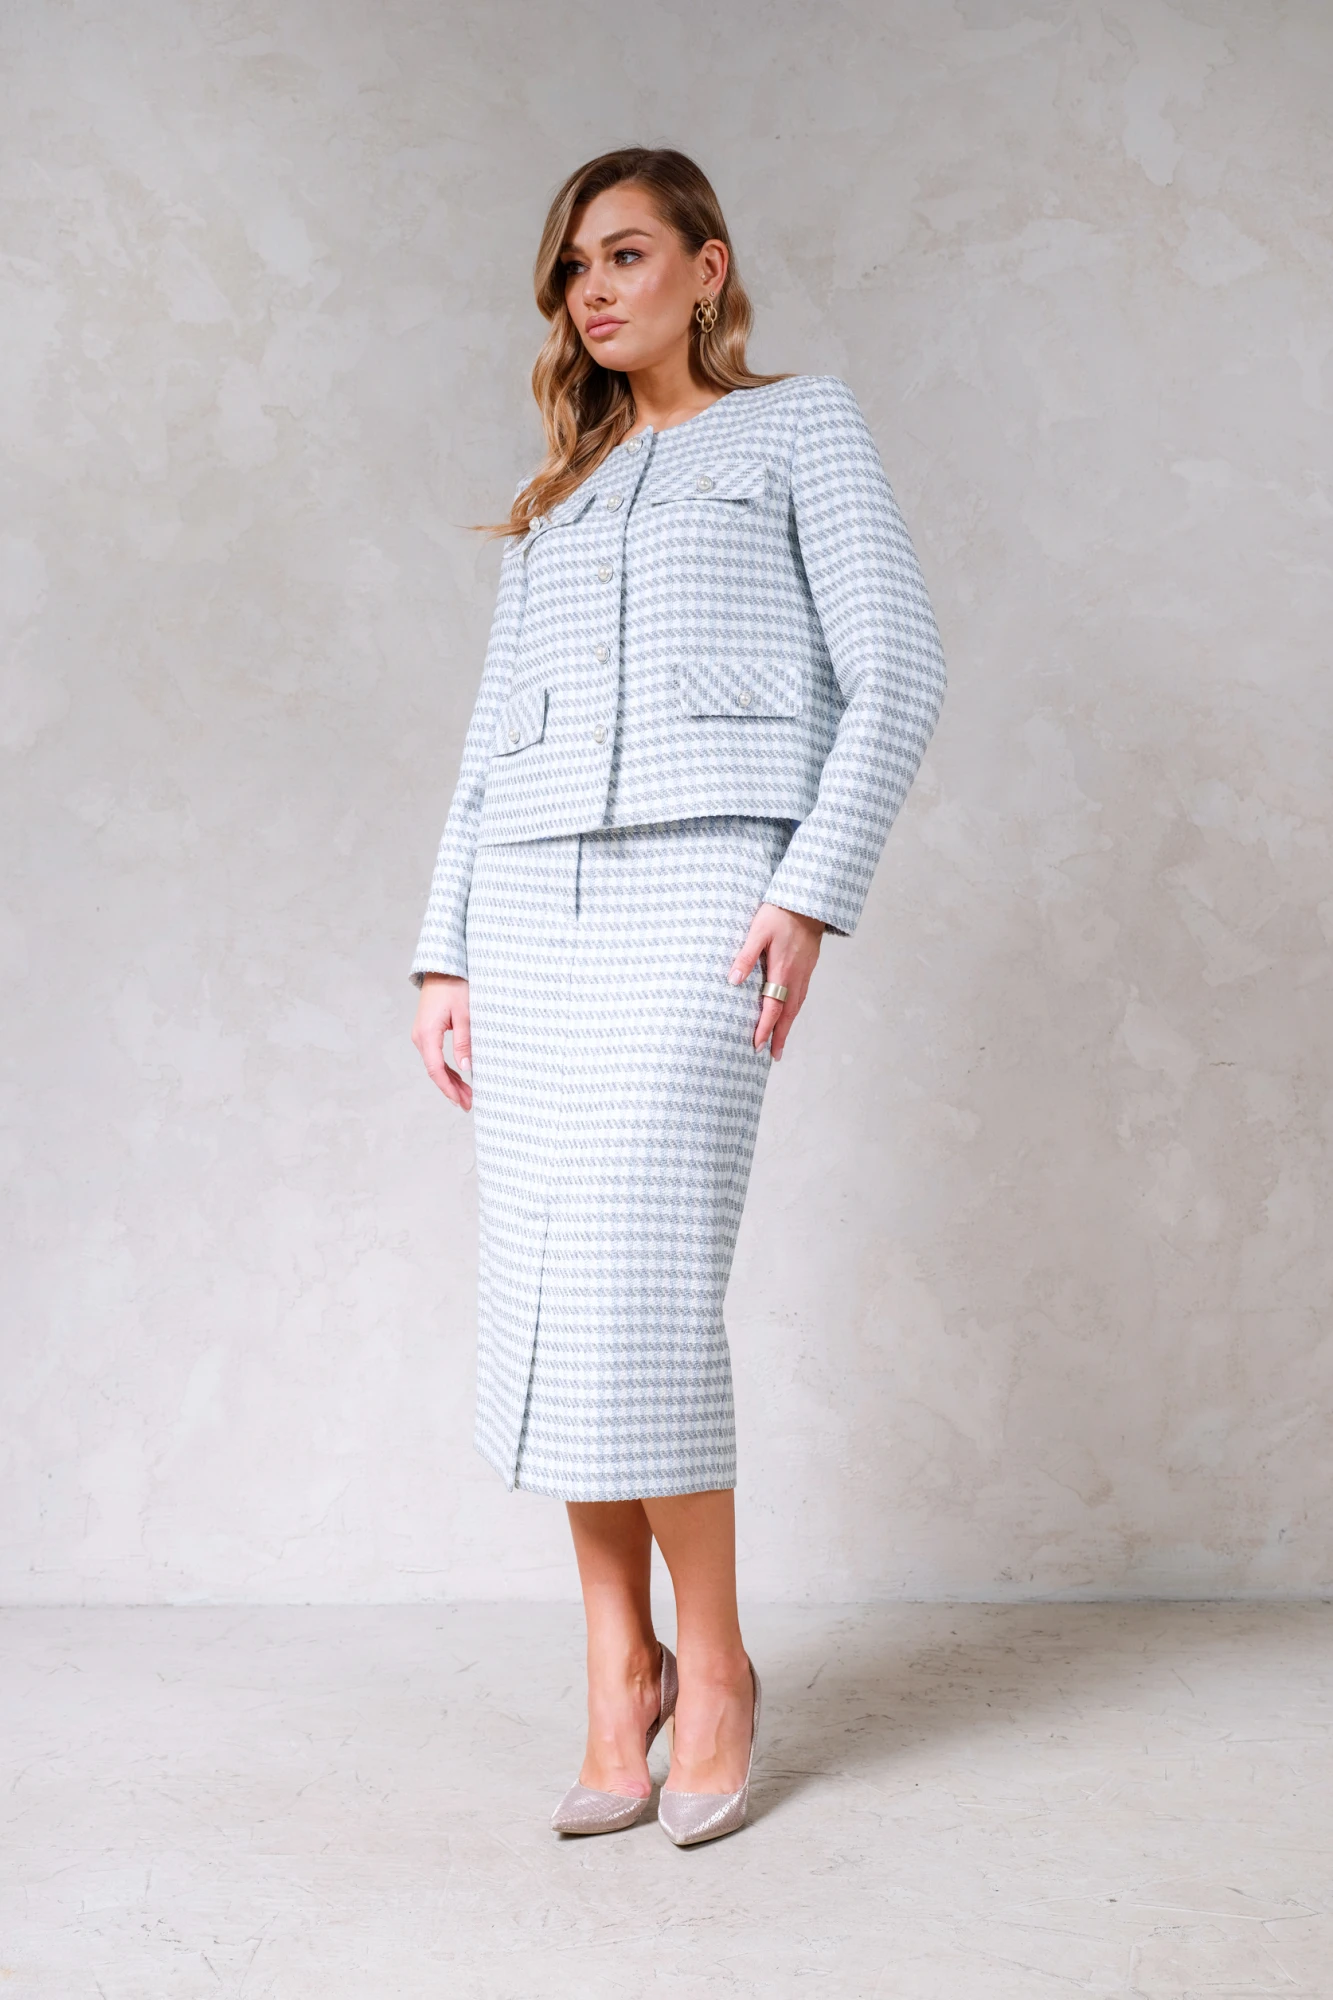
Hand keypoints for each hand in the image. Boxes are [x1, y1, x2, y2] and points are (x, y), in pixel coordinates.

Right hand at [412, 973, 472, 1109]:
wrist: (443, 968)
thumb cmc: (455, 986)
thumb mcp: (465, 1013)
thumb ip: (464, 1041)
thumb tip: (466, 1067)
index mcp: (427, 1034)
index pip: (436, 1069)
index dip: (448, 1088)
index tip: (461, 1101)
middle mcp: (420, 1037)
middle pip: (435, 1071)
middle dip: (451, 1089)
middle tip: (468, 1104)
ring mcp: (422, 1035)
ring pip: (435, 1065)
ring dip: (450, 1081)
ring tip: (467, 1096)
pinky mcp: (428, 1032)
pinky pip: (436, 1056)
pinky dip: (447, 1069)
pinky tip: (459, 1078)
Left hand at [727, 902, 824, 1058]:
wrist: (808, 902)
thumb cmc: (780, 914)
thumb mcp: (757, 932)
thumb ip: (745, 957)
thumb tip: (733, 980)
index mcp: (782, 971)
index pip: (772, 1008)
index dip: (765, 1028)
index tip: (757, 1046)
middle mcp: (796, 976)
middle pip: (788, 1014)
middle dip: (780, 1036)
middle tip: (774, 1055)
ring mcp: (804, 972)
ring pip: (797, 1006)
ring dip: (788, 1026)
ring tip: (781, 1041)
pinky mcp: (808, 967)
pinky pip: (802, 995)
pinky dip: (795, 1010)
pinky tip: (790, 1012)